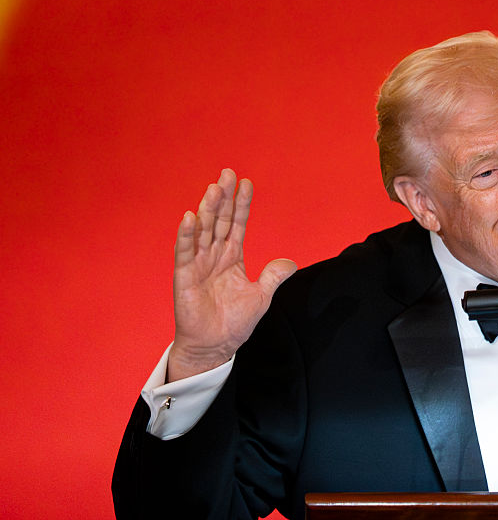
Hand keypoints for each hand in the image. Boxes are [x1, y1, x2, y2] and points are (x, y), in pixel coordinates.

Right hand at [167, 168, 296, 380]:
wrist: (215, 346)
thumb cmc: (234, 322)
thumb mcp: (262, 296)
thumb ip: (273, 276)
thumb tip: (291, 262)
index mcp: (232, 257)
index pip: (237, 224)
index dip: (242, 205)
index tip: (246, 183)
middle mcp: (213, 256)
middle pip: (220, 221)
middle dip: (224, 198)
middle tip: (227, 174)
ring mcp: (197, 265)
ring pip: (203, 231)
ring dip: (208, 210)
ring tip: (214, 189)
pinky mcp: (184, 277)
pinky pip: (185, 252)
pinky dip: (187, 235)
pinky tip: (190, 217)